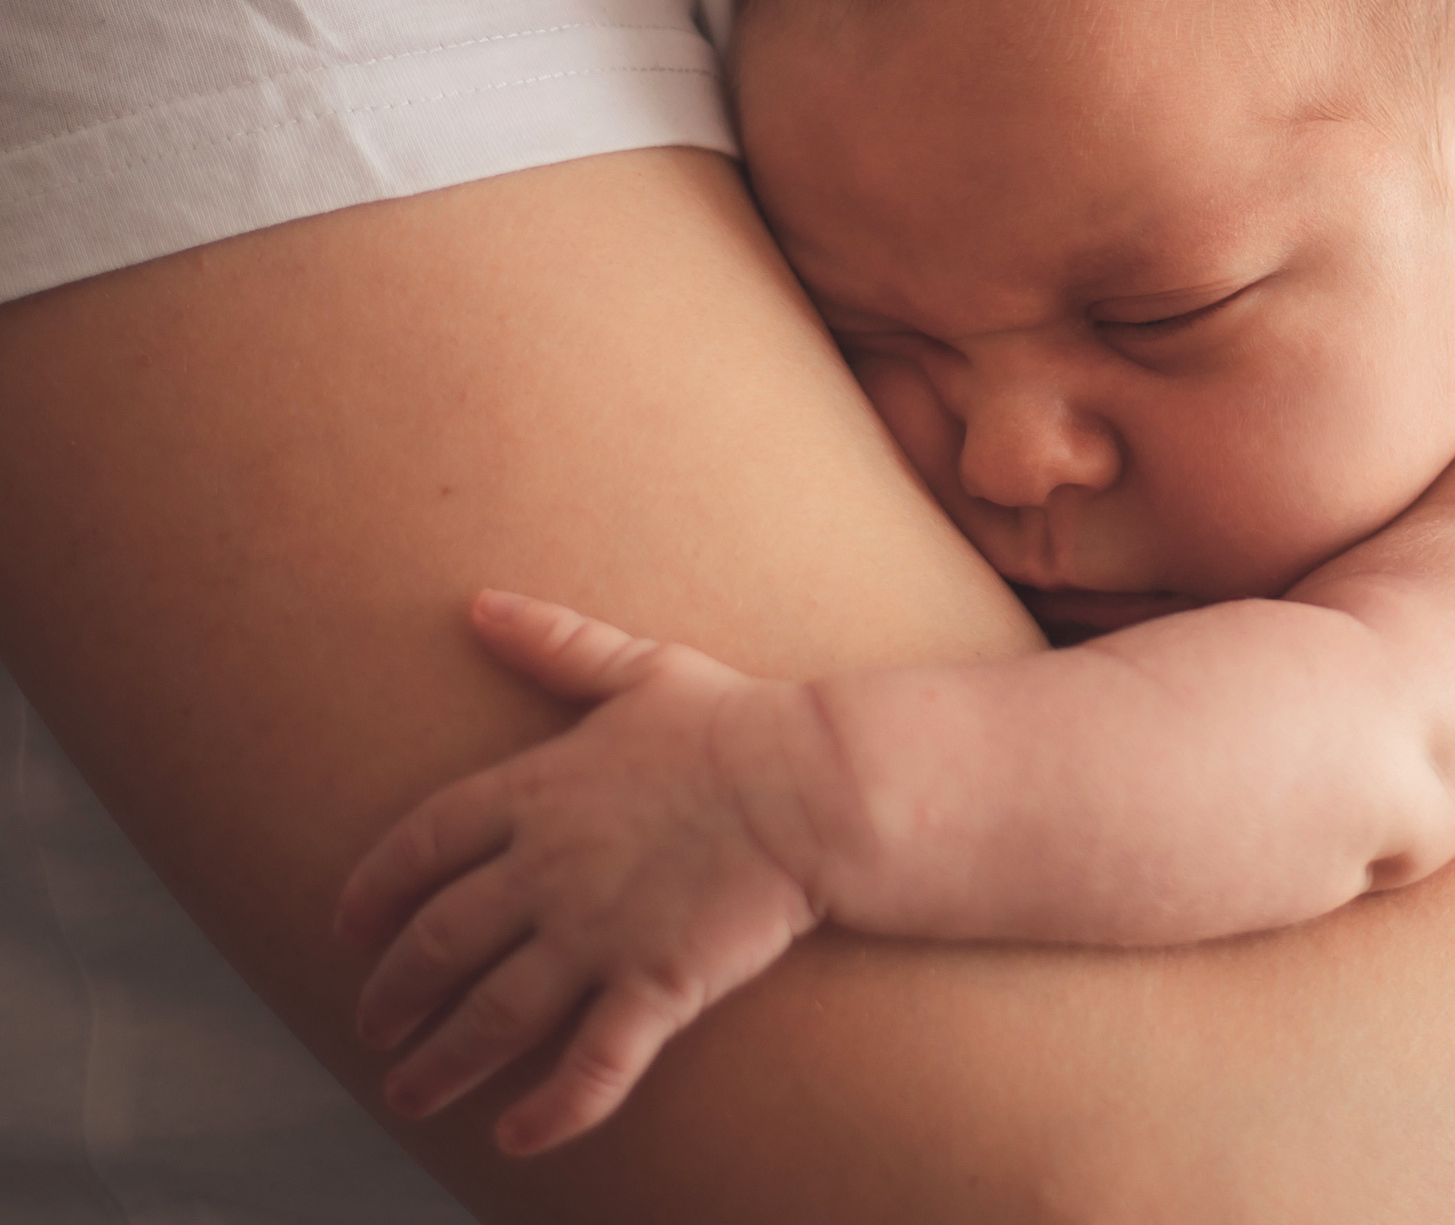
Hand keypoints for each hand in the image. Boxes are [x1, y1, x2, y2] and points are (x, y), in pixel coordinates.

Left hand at [335, 591, 824, 1154]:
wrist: (817, 783)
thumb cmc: (737, 721)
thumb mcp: (641, 668)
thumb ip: (556, 643)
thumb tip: (478, 604)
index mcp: (535, 793)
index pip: (420, 848)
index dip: (374, 894)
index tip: (350, 933)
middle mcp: (546, 872)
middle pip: (437, 946)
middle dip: (393, 996)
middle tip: (373, 1030)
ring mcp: (596, 935)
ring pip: (491, 1017)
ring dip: (441, 1064)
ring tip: (411, 1094)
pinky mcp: (656, 985)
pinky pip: (591, 1065)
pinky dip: (550, 1110)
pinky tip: (517, 1137)